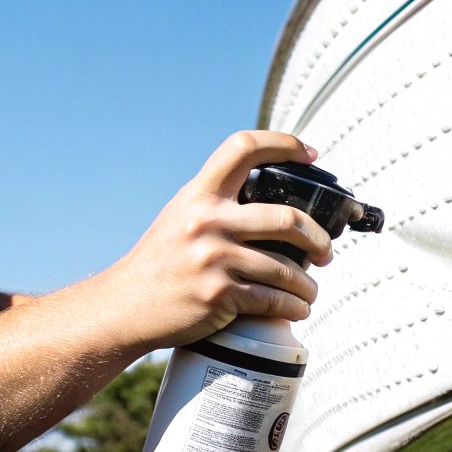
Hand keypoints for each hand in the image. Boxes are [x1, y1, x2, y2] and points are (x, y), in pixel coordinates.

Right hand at [86, 131, 333, 351]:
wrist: (126, 305)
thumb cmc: (161, 261)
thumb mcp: (182, 216)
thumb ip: (218, 203)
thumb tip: (274, 199)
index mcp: (199, 194)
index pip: (243, 148)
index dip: (283, 143)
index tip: (309, 153)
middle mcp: (206, 220)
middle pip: (285, 218)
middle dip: (317, 238)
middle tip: (325, 250)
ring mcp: (213, 258)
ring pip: (284, 268)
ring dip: (307, 284)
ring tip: (310, 290)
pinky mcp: (218, 294)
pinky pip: (271, 299)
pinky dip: (292, 306)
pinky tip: (298, 308)